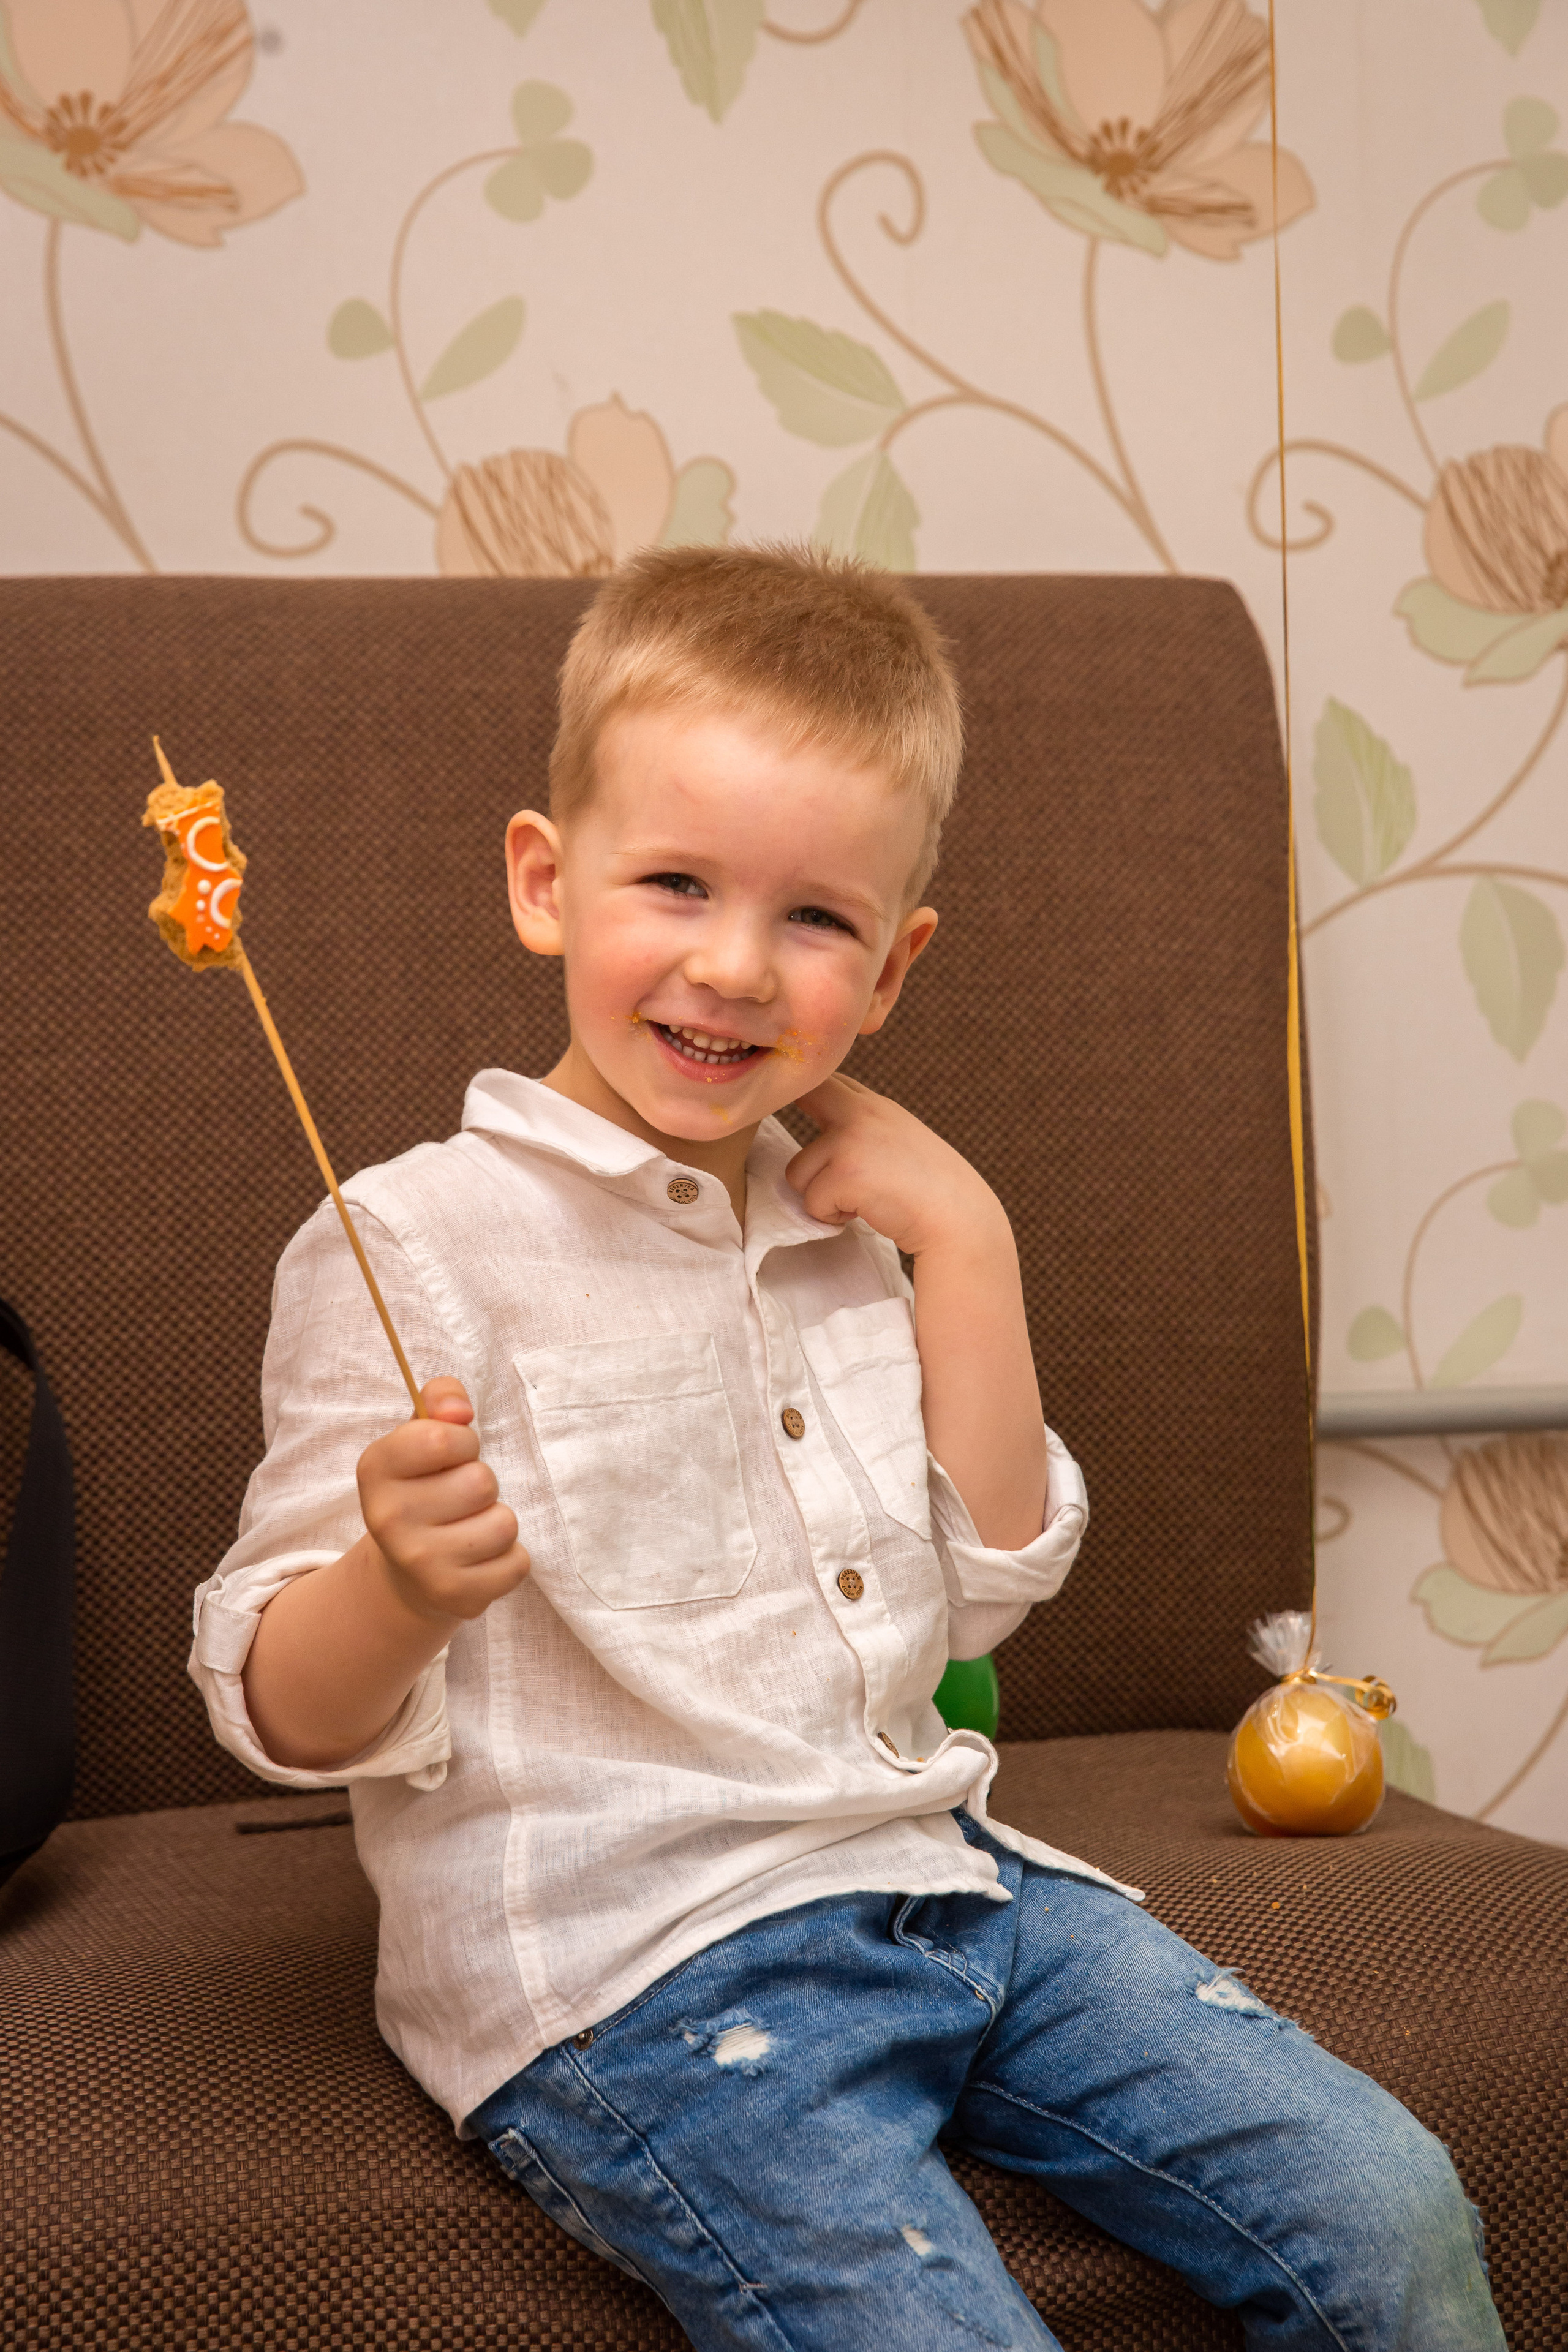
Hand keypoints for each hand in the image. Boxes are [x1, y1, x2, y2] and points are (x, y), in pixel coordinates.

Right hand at [357, 1376, 530, 1624]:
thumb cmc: (423, 1489)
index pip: (442, 1438)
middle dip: (482, 1484)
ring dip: (498, 1521)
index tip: (452, 1454)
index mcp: (375, 1470)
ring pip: (504, 1523)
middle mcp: (388, 1520)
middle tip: (460, 1498)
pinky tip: (480, 1558)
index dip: (463, 1441)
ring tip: (471, 1527)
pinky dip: (509, 1558)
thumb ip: (439, 1399)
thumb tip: (460, 1409)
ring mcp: (420, 1564)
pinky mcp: (455, 1598)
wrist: (407, 1575)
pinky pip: (517, 1563)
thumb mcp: (420, 1436)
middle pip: (480, 1482)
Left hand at [785, 1074, 1008, 1260]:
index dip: (806, 1092)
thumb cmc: (930, 1190)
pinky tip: (866, 1212)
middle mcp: (861, 1112)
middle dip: (790, 1121)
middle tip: (804, 1153)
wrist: (959, 1218)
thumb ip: (865, 1130)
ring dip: (821, 1195)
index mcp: (875, 1106)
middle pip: (803, 1100)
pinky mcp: (845, 1173)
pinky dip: (833, 1217)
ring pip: (797, 1172)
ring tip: (861, 1199)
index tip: (792, 1095)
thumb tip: (822, 1140)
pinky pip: (812, 1203)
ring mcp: (850, 1140)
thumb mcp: (899, 1141)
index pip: (828, 1081)